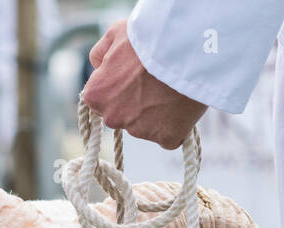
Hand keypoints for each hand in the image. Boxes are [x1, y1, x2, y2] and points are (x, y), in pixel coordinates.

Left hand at [82, 20, 207, 149]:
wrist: (187, 50)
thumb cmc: (150, 39)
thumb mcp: (116, 34)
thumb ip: (100, 54)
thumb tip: (98, 67)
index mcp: (96, 95)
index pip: (100, 97)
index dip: (117, 85)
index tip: (132, 75)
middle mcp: (113, 118)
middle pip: (122, 114)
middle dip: (134, 102)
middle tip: (153, 81)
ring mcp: (139, 131)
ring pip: (145, 125)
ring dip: (155, 112)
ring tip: (170, 89)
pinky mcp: (165, 138)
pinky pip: (168, 135)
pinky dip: (175, 124)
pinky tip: (182, 105)